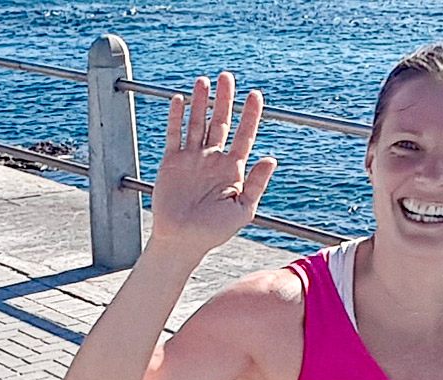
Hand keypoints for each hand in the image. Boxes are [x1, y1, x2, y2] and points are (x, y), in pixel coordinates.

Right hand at [151, 72, 277, 259]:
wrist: (183, 241)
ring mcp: (192, 159)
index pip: (244, 136)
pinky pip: (175, 135)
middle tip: (227, 76)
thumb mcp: (242, 209)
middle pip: (221, 123)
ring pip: (198, 123)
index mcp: (233, 171)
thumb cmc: (215, 231)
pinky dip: (177, 118)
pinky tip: (180, 100)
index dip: (250, 116)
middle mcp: (213, 160)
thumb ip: (256, 184)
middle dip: (225, 100)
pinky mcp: (172, 162)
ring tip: (205, 81)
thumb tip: (270, 158)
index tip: (255, 95)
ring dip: (201, 102)